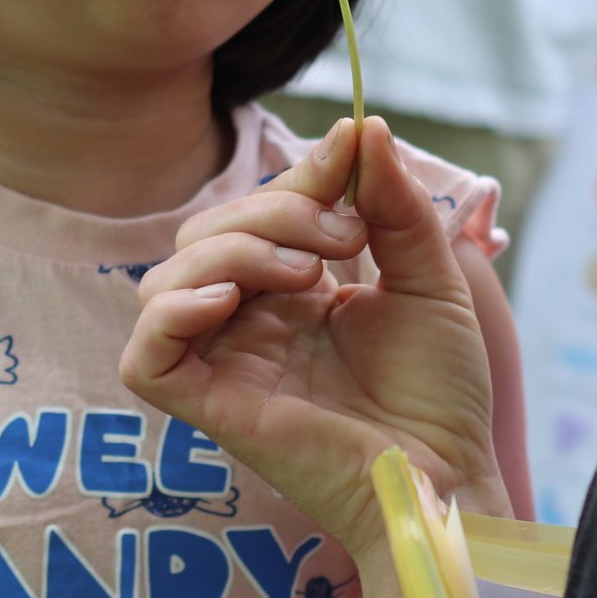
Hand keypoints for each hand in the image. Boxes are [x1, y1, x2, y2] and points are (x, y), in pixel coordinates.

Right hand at [121, 118, 501, 557]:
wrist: (451, 471)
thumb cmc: (442, 391)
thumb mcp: (431, 280)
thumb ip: (395, 207)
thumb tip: (362, 127)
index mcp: (292, 292)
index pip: (257, 210)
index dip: (297, 175)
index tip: (351, 156)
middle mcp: (249, 324)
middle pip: (205, 235)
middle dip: (271, 210)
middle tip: (342, 238)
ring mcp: (226, 365)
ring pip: (164, 281)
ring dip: (230, 251)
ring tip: (303, 274)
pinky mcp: (214, 410)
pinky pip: (145, 358)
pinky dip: (170, 315)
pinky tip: (224, 301)